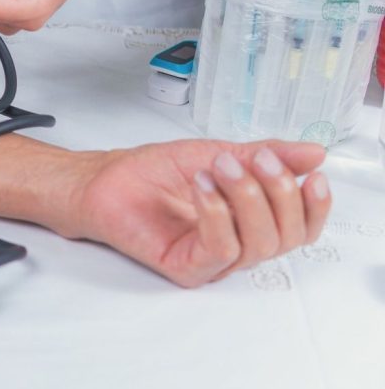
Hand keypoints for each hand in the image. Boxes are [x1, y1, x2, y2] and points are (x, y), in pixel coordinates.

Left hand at [68, 140, 330, 287]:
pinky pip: (221, 250)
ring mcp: (212, 261)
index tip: (312, 176)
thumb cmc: (153, 171)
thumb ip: (266, 155)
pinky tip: (202, 186)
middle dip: (278, 193)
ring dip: (246, 197)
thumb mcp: (218, 152)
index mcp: (250, 221)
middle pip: (286, 238)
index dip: (314, 206)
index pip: (300, 228)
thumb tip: (313, 153)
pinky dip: (217, 213)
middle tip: (253, 159)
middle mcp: (236, 245)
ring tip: (218, 167)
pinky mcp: (187, 268)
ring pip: (258, 244)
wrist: (106, 180)